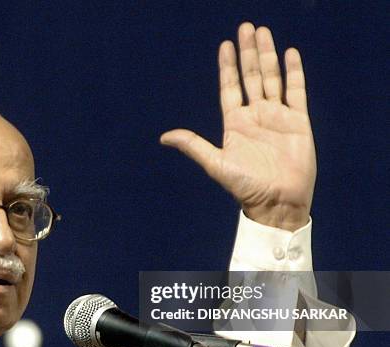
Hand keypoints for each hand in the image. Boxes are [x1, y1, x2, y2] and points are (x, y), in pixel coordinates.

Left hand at [160, 23, 315, 231]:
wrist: (278, 202)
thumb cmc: (246, 186)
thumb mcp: (216, 163)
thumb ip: (193, 145)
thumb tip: (164, 137)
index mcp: (234, 123)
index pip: (229, 87)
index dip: (227, 67)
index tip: (225, 45)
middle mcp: (255, 116)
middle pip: (250, 77)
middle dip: (248, 53)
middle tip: (246, 27)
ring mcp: (277, 117)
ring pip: (271, 78)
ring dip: (268, 56)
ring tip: (263, 33)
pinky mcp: (298, 122)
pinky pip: (296, 91)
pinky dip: (293, 72)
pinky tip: (290, 53)